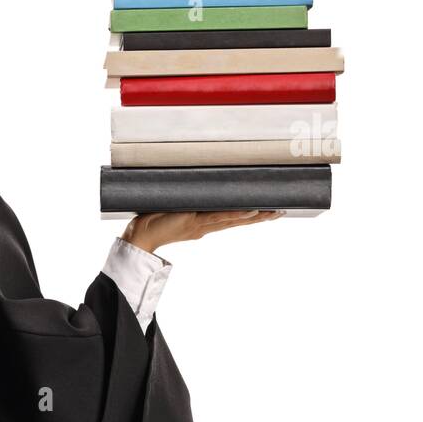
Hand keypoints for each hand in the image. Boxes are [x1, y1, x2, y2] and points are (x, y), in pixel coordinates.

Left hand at [122, 209, 283, 254]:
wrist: (140, 235)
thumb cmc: (154, 220)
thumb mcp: (176, 207)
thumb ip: (189, 200)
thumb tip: (198, 186)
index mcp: (204, 223)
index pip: (232, 218)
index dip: (251, 215)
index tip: (268, 210)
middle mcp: (206, 225)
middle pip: (239, 220)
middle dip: (261, 217)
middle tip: (282, 212)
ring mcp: (202, 224)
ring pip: (233, 219)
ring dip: (254, 217)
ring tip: (274, 213)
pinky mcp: (194, 221)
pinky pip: (219, 217)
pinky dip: (235, 215)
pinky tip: (251, 213)